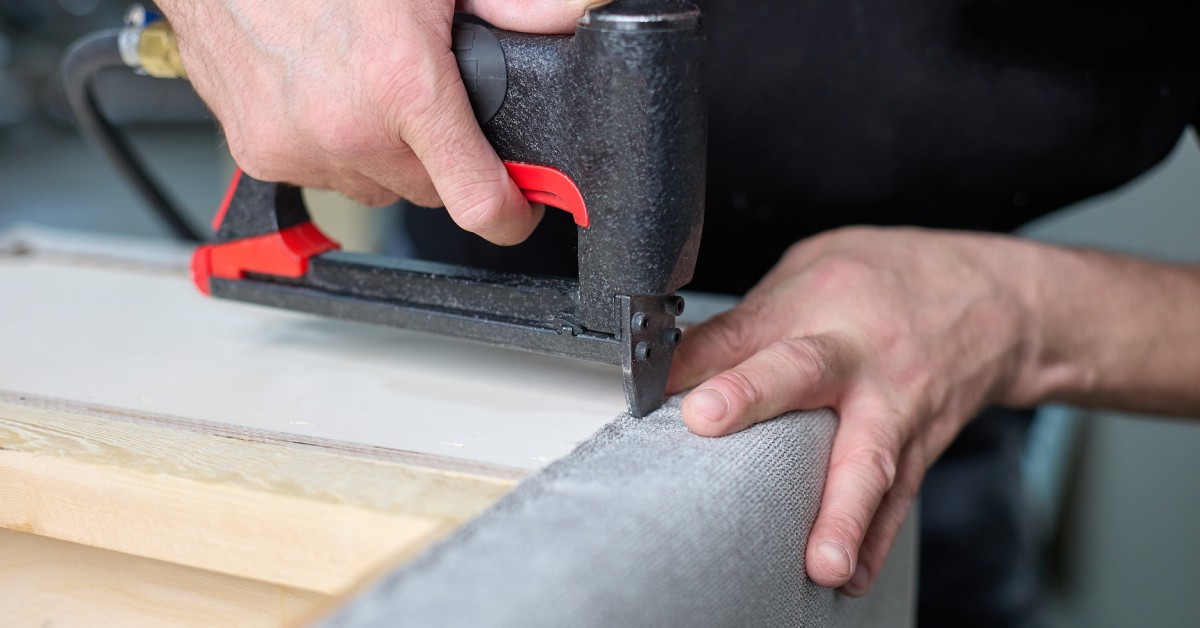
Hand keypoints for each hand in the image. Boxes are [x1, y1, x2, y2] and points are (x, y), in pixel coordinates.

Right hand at [156, 0, 593, 243]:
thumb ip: (512, 7)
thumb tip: (575, 18)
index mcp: (402, 85)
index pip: (478, 201)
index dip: (512, 213)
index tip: (521, 209)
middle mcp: (348, 128)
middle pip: (429, 190)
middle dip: (442, 158)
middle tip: (428, 102)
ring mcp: (298, 146)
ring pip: (376, 185)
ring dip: (384, 152)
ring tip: (367, 86)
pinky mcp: (260, 153)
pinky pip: (323, 172)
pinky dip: (334, 145)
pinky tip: (325, 91)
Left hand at [668, 226, 1041, 594]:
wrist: (997, 301)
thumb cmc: (890, 281)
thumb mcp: (815, 269)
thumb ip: (750, 321)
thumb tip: (676, 365)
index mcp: (823, 301)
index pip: (750, 324)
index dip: (699, 348)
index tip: (655, 376)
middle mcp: (859, 354)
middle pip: (804, 372)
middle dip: (755, 395)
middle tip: (708, 421)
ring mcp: (895, 405)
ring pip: (866, 458)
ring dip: (841, 512)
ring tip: (817, 560)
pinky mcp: (919, 447)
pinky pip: (897, 498)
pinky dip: (875, 541)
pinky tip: (850, 575)